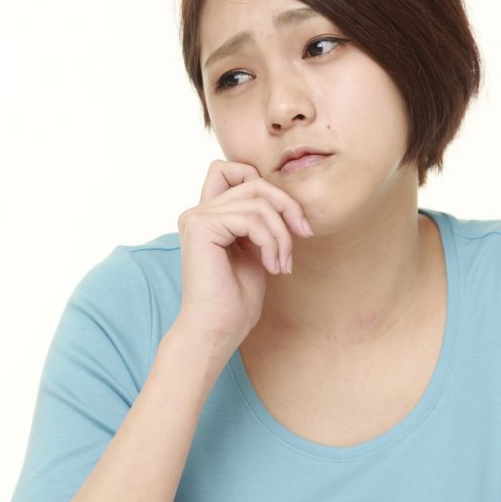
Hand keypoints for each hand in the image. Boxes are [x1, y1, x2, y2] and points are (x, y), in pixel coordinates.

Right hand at [173, 159, 313, 361]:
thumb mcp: (255, 250)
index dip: (265, 185)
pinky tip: (272, 267)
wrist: (217, 331)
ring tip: (283, 263)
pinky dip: (271, 241)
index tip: (291, 221)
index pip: (233, 170)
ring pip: (257, 200)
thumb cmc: (235, 300)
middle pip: (253, 182)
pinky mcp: (201, 227)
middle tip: (304, 235)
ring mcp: (196, 217)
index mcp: (208, 215)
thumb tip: (283, 198)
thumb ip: (259, 220)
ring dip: (281, 233)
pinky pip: (251, 218)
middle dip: (286, 206)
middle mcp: (197, 212)